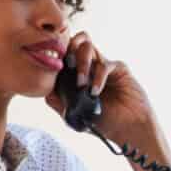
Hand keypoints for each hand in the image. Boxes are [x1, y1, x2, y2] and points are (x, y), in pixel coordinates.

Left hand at [45, 31, 154, 145]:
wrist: (128, 129)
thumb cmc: (103, 123)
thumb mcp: (74, 115)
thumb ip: (58, 103)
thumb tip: (43, 90)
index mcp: (77, 74)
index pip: (64, 54)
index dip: (56, 56)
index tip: (53, 71)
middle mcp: (90, 66)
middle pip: (75, 41)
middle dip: (68, 49)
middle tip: (67, 66)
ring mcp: (104, 65)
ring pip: (88, 46)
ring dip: (82, 63)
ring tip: (81, 83)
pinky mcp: (119, 69)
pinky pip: (104, 64)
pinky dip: (97, 77)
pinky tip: (95, 92)